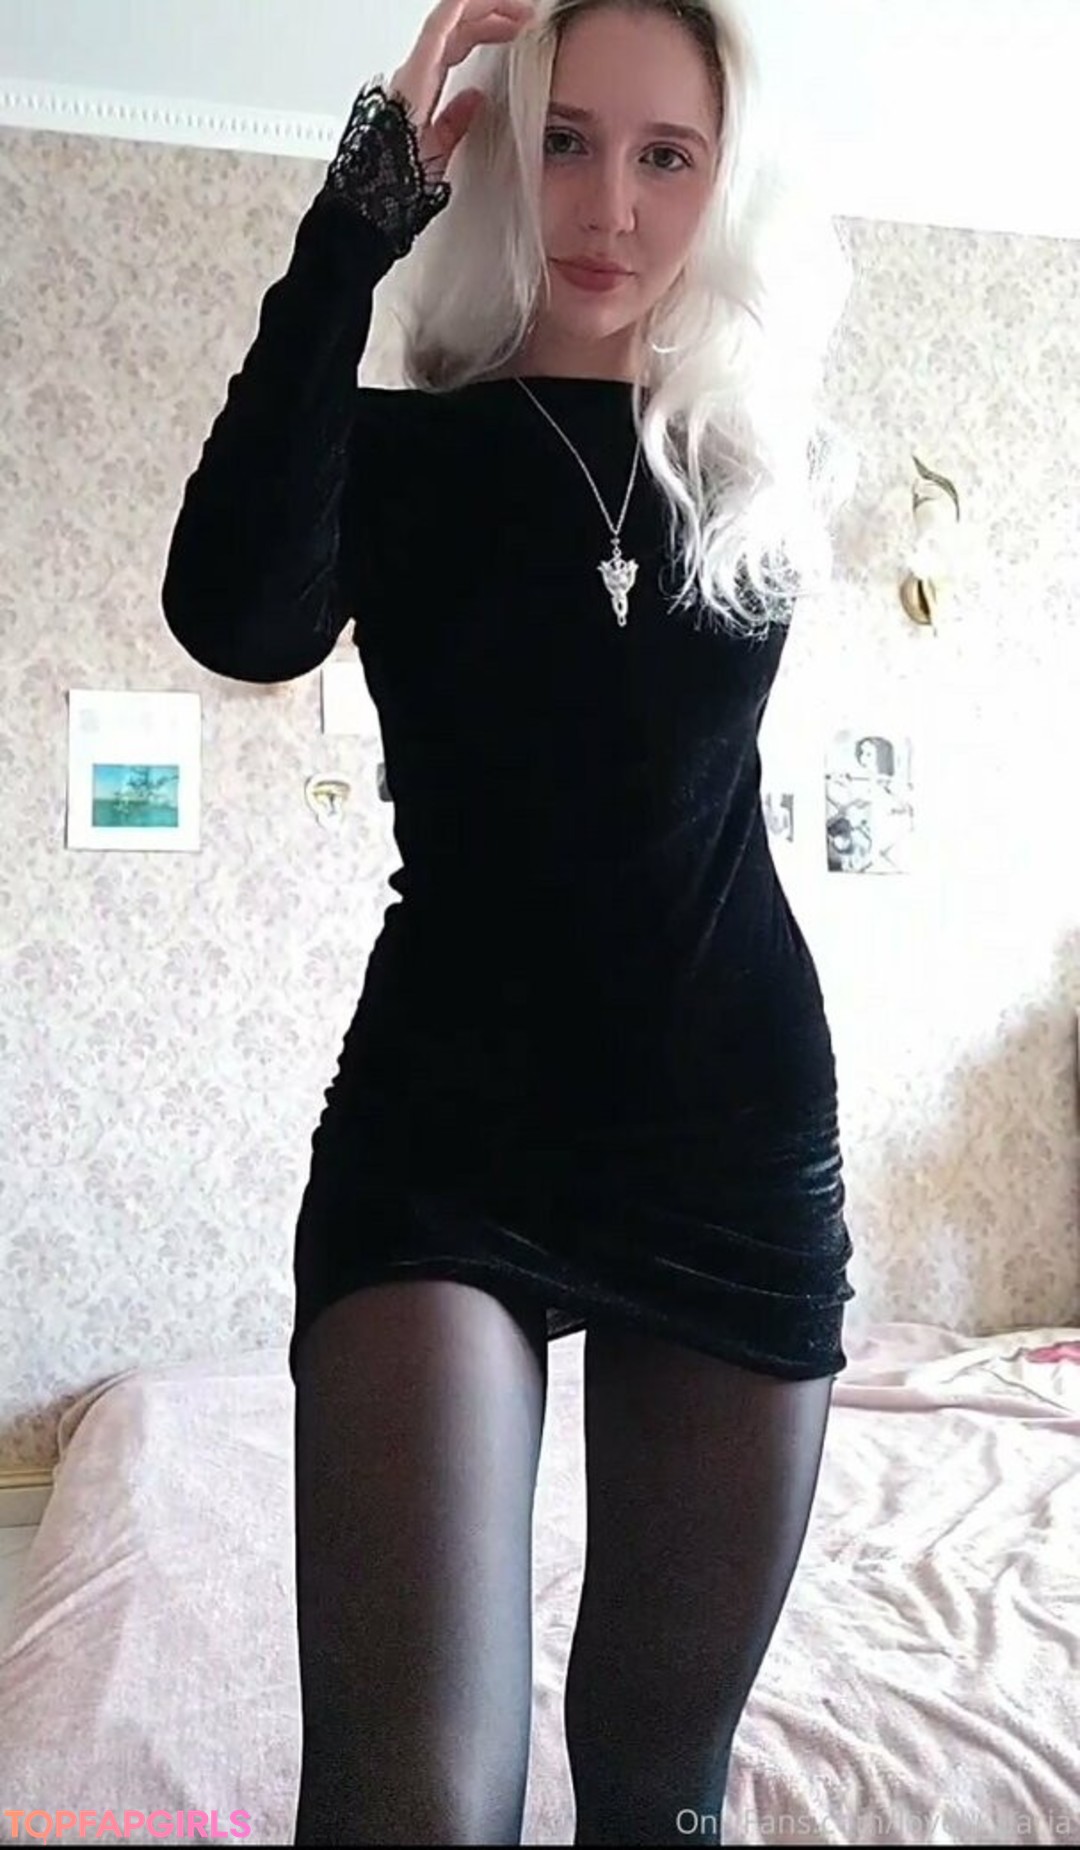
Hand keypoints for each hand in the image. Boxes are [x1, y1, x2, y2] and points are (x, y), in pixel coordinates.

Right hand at [388, 0, 536, 179]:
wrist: (385, 191)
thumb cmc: (404, 177)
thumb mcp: (443, 147)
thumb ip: (457, 120)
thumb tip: (476, 98)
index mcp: (425, 85)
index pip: (460, 43)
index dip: (489, 30)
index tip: (518, 30)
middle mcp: (419, 70)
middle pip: (460, 27)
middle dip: (495, 15)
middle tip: (527, 16)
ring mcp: (417, 66)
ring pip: (453, 19)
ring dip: (488, 8)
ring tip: (520, 9)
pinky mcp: (418, 68)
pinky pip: (441, 25)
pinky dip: (461, 7)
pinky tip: (482, 1)